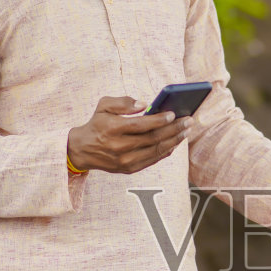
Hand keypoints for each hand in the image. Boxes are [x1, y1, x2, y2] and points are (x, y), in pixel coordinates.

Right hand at [67, 96, 190, 174]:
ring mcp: (125, 160)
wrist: (82, 150)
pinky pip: (153, 160)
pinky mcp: (129, 169)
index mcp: (112, 129)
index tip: (173, 113)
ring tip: (186, 131)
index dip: (158, 120)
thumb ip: (122, 102)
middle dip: (173, 129)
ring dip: (174, 140)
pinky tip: (175, 142)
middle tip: (188, 121)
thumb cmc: (97, 124)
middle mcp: (119, 147)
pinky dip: (166, 151)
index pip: (140, 125)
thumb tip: (143, 104)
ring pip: (156, 150)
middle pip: (152, 139)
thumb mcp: (103, 106)